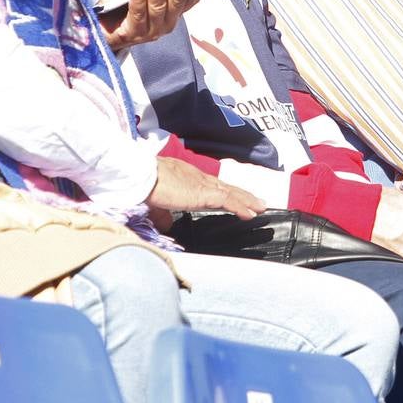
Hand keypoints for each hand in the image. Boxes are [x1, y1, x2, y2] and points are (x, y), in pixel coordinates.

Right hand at [144, 157, 264, 224]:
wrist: (141, 177)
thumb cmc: (144, 187)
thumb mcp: (156, 203)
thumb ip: (162, 214)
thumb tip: (165, 224)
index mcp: (187, 178)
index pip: (211, 186)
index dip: (225, 192)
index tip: (235, 198)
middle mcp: (198, 178)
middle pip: (226, 187)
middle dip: (242, 195)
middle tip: (257, 202)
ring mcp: (202, 184)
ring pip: (231, 193)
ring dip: (247, 201)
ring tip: (260, 207)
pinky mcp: (204, 194)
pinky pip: (228, 201)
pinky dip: (240, 207)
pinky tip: (250, 213)